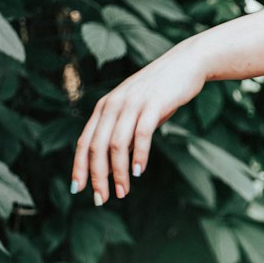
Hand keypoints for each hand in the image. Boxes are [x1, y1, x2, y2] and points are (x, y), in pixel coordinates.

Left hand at [71, 39, 205, 203]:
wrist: (185, 63)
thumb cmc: (159, 93)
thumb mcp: (134, 113)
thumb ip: (122, 135)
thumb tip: (110, 169)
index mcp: (104, 107)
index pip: (84, 142)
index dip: (79, 167)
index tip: (79, 190)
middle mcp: (113, 104)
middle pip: (97, 146)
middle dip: (97, 176)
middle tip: (102, 199)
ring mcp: (132, 103)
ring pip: (117, 144)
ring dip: (119, 172)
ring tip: (123, 192)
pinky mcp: (153, 103)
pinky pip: (142, 133)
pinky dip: (139, 155)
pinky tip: (140, 172)